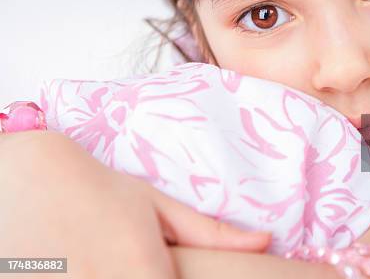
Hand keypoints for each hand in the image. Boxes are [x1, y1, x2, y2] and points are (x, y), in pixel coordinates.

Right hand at [0, 131, 270, 277]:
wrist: (26, 179)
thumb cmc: (99, 189)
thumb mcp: (156, 206)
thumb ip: (213, 233)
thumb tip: (265, 242)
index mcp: (146, 275)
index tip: (165, 269)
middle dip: (144, 277)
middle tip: (130, 257)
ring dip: (113, 278)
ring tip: (101, 258)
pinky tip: (81, 266)